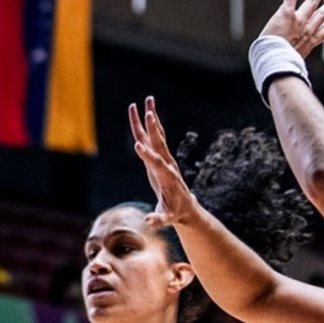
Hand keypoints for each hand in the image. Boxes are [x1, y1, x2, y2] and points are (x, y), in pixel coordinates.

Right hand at [129, 97, 198, 227]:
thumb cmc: (175, 212)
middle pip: (159, 143)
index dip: (147, 155)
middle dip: (153, 128)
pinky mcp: (159, 158)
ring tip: (145, 101)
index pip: (157, 163)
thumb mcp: (167, 218)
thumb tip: (149, 221)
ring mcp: (163, 159)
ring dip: (150, 118)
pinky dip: (148, 125)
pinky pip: (153, 138)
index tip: (138, 145)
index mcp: (167, 176)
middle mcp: (167, 163)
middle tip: (148, 112)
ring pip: (156, 135)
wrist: (185, 207)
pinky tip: (145, 112)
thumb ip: (159, 219)